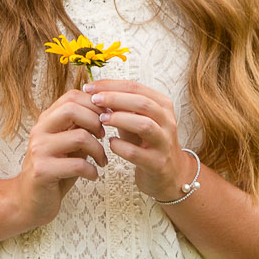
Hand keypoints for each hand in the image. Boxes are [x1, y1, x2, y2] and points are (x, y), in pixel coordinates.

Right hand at [0, 89, 106, 231]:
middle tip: (104, 137)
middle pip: (72, 109)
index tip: (105, 119)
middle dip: (96, 121)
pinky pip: (78, 164)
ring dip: (99, 150)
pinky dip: (92, 171)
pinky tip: (93, 175)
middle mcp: (39, 131)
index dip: (94, 104)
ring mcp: (39, 150)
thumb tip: (104, 112)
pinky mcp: (43, 171)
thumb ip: (79, 128)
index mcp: (46, 121)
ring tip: (102, 161)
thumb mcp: (67, 145)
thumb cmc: (54, 171)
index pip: (71, 96)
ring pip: (80, 137)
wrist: (30, 201)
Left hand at [83, 78, 192, 200]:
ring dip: (119, 119)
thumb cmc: (146, 141)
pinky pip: (136, 153)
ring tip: (101, 120)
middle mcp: (167, 121)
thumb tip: (95, 91)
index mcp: (162, 105)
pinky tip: (110, 144)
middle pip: (142, 103)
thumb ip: (121, 107)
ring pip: (144, 125)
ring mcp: (164, 142)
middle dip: (115, 99)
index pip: (136, 87)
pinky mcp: (158, 163)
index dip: (110, 85)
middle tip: (94, 100)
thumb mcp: (135, 119)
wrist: (168, 173)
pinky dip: (119, 146)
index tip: (89, 87)